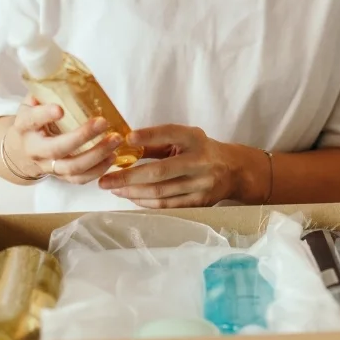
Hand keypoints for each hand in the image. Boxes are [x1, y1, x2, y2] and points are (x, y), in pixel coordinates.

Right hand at [8, 98, 122, 183]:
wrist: (23, 148)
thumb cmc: (34, 118)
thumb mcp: (33, 101)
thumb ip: (46, 88)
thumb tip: (64, 68)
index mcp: (25, 126)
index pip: (32, 120)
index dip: (45, 115)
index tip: (60, 109)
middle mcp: (34, 149)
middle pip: (57, 149)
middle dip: (82, 137)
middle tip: (103, 122)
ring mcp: (48, 166)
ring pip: (71, 168)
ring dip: (96, 155)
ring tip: (115, 140)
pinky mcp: (61, 177)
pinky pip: (80, 180)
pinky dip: (98, 170)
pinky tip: (113, 156)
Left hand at [98, 124, 239, 207]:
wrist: (234, 170)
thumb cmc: (201, 150)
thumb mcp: (184, 138)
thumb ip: (157, 143)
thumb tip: (125, 147)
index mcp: (195, 139)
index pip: (171, 134)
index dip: (150, 136)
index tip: (127, 138)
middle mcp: (199, 161)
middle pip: (160, 172)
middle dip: (129, 177)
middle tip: (105, 180)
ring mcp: (201, 185)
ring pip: (161, 192)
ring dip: (133, 192)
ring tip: (113, 189)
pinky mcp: (199, 202)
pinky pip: (168, 205)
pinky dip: (146, 202)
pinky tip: (131, 197)